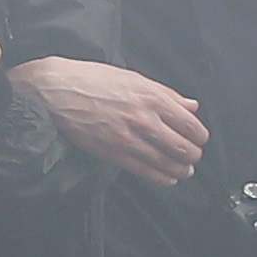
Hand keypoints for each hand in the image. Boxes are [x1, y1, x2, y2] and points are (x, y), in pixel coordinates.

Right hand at [12, 55, 207, 185]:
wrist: (57, 90)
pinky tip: (167, 178)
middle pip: (183, 147)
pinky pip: (145, 172)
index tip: (198, 139)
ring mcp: (128, 138)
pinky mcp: (112, 153)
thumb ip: (166, 94)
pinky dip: (161, 178)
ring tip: (183, 170)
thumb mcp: (134, 78)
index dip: (199, 136)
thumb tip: (191, 106)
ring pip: (167, 163)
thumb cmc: (93, 80)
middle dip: (192, 155)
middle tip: (192, 156)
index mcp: (152, 97)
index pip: (191, 124)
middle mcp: (144, 119)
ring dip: (180, 170)